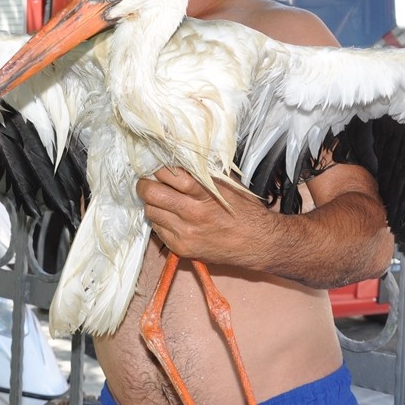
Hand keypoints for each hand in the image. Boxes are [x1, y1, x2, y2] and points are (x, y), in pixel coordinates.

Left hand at [136, 167, 274, 267]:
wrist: (258, 242)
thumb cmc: (245, 210)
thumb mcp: (228, 183)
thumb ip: (203, 171)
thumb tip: (178, 156)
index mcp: (205, 192)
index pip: (168, 173)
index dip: (158, 166)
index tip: (157, 163)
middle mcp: (192, 213)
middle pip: (151, 193)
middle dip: (145, 184)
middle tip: (149, 181)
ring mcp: (185, 233)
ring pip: (150, 212)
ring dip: (152, 203)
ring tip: (162, 199)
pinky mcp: (182, 248)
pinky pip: (158, 230)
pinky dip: (160, 221)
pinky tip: (172, 217)